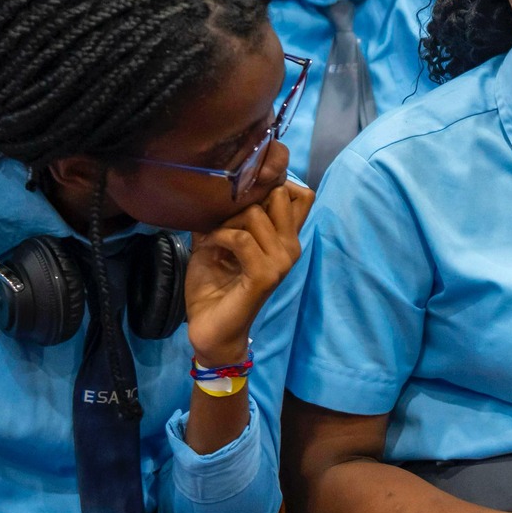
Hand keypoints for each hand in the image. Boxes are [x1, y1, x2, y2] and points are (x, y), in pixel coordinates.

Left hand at [184, 179, 309, 367]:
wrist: (210, 329)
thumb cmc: (214, 287)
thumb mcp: (217, 242)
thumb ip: (224, 217)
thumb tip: (213, 188)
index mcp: (284, 239)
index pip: (302, 195)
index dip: (276, 183)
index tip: (244, 194)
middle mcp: (290, 246)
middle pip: (282, 194)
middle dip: (247, 198)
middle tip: (223, 218)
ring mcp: (282, 261)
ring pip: (256, 213)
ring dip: (226, 221)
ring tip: (212, 237)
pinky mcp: (266, 275)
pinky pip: (241, 238)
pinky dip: (220, 237)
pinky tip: (209, 248)